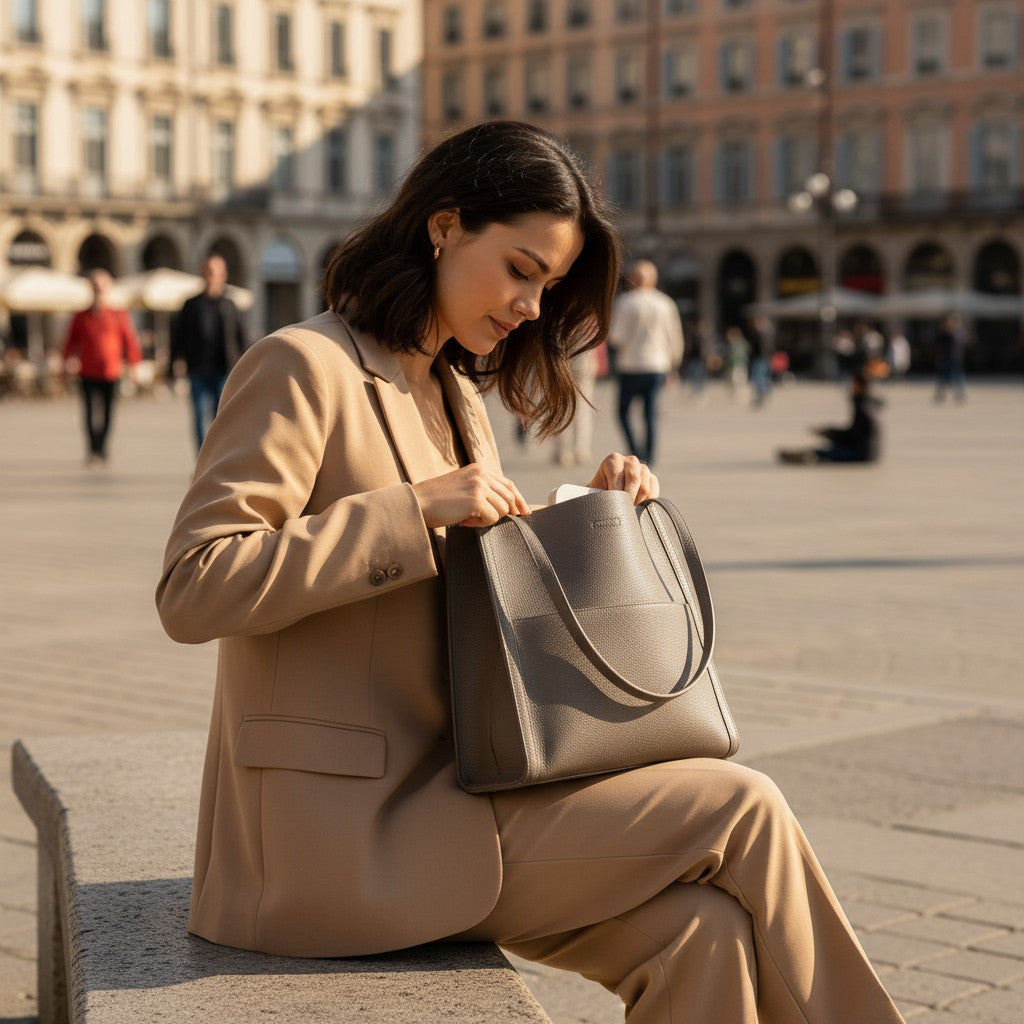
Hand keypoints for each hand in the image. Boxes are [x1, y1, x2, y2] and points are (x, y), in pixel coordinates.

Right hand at [412, 464, 530, 528]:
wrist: (418, 503)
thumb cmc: (437, 500)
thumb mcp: (463, 487)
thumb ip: (483, 490)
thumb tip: (508, 506)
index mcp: (480, 469)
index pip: (508, 484)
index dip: (518, 499)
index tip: (524, 511)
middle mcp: (482, 474)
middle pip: (509, 498)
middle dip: (504, 512)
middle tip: (482, 518)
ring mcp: (480, 486)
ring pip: (503, 509)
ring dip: (488, 519)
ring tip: (468, 517)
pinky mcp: (476, 500)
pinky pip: (493, 519)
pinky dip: (481, 524)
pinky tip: (465, 520)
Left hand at [586, 454, 658, 504]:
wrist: (608, 492)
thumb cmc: (598, 492)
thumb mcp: (594, 490)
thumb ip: (597, 494)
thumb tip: (601, 506)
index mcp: (613, 460)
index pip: (618, 476)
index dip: (616, 493)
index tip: (614, 506)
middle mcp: (630, 461)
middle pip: (634, 480)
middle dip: (628, 498)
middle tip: (623, 511)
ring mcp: (643, 468)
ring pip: (645, 488)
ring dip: (637, 502)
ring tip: (627, 508)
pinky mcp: (652, 478)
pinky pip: (653, 492)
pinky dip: (646, 502)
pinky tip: (637, 505)